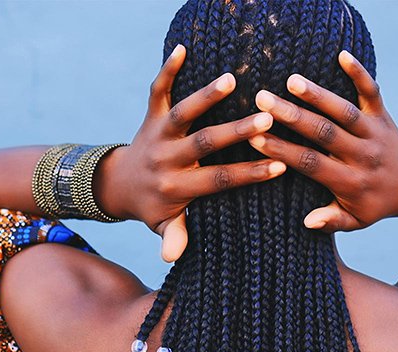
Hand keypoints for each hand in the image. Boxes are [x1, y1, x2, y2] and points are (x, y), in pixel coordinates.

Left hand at [101, 44, 285, 261]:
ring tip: (231, 79)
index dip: (248, 174)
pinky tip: (182, 48)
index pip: (218, 180)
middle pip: (203, 144)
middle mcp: (167, 158)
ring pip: (181, 113)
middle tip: (266, 119)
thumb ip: (174, 237)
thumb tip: (171, 257)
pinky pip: (156, 90)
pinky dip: (167, 69)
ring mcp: (157, 134)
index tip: (279, 166)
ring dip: (204, 96)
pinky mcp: (150, 116)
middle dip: (234, 132)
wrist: (118, 184)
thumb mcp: (163, 226)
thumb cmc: (153, 208)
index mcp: (177, 187)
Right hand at [248, 51, 397, 232]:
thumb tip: (308, 222)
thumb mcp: (355, 220)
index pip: (312, 165)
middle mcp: (363, 155)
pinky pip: (372, 92)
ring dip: (319, 95)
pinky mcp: (382, 114)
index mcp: (351, 182)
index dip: (284, 151)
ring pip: (345, 112)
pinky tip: (342, 55)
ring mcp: (374, 132)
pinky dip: (360, 73)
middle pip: (325, 133)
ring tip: (291, 80)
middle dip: (293, 117)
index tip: (257, 138)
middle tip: (263, 100)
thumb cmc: (373, 203)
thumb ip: (332, 221)